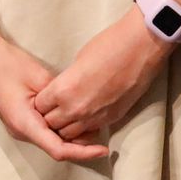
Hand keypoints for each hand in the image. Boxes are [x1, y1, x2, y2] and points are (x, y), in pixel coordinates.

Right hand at [0, 34, 106, 163]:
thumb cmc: (8, 65)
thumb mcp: (39, 78)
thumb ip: (60, 96)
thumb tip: (81, 105)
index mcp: (25, 124)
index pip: (58, 149)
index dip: (83, 152)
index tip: (103, 149)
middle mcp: (22, 131)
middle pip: (57, 148)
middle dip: (82, 146)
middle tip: (106, 134)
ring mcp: (21, 127)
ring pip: (53, 141)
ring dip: (74, 138)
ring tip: (98, 126)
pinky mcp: (24, 120)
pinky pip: (47, 131)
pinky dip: (64, 130)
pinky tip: (79, 120)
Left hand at [34, 13, 170, 144]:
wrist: (141, 47)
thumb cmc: (109, 45)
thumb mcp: (78, 61)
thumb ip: (67, 82)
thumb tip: (66, 90)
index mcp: (62, 90)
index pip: (39, 107)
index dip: (43, 101)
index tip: (48, 96)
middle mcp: (75, 109)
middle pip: (51, 124)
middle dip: (52, 116)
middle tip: (59, 106)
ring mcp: (94, 117)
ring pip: (70, 134)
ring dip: (69, 125)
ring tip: (74, 112)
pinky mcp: (111, 119)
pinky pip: (91, 130)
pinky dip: (86, 126)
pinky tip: (90, 112)